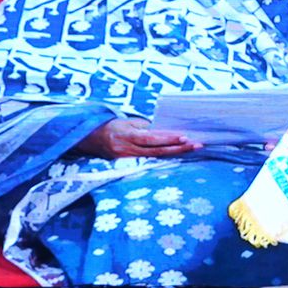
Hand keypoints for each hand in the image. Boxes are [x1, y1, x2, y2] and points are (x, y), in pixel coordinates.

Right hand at [77, 118, 200, 158]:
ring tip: (192, 149)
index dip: (167, 138)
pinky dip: (164, 156)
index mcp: (127, 136)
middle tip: (196, 145)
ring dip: (174, 153)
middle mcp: (128, 149)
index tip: (184, 137)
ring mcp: (129, 159)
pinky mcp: (129, 164)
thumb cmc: (112, 126)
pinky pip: (150, 160)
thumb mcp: (127, 122)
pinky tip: (177, 154)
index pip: (151, 138)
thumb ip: (144, 127)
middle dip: (178, 148)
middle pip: (157, 151)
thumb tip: (163, 130)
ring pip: (156, 157)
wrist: (90, 139)